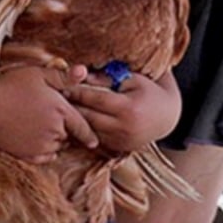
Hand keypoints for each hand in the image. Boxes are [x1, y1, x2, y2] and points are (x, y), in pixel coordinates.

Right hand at [0, 64, 97, 162]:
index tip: (93, 141)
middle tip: (45, 118)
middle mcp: (55, 130)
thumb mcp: (39, 74)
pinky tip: (31, 139)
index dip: (88, 134)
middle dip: (62, 130)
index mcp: (61, 110)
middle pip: (67, 136)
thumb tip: (84, 71)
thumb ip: (63, 76)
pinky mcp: (28, 155)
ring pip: (55, 147)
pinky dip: (42, 151)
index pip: (82, 126)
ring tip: (35, 126)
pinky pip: (43, 157)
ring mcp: (41, 144)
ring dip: (52, 140)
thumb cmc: (11, 85)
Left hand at [64, 69, 180, 150]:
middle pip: (88, 116)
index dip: (77, 91)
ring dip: (75, 119)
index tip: (63, 83)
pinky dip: (85, 128)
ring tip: (60, 107)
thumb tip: (80, 73)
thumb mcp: (131, 79)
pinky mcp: (118, 149)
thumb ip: (105, 78)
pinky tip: (74, 119)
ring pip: (89, 129)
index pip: (95, 99)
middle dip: (72, 106)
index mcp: (129, 109)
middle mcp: (125, 129)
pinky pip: (96, 137)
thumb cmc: (148, 91)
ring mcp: (122, 142)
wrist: (167, 117)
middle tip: (55, 95)